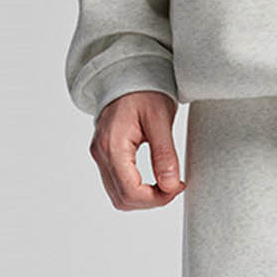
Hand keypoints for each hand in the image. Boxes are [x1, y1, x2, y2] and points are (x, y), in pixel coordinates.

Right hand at [90, 91, 184, 209]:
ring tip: (165, 182)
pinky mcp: (104, 157)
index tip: (177, 187)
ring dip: (144, 198)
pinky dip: (137, 190)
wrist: (129, 75)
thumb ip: (165, 155)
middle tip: (174, 186)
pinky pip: (118, 186)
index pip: (130, 191)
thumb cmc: (145, 91)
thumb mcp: (160, 120)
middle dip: (152, 200)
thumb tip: (170, 186)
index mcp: (112, 145)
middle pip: (123, 199)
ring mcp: (100, 156)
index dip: (157, 199)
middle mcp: (100, 153)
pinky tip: (154, 180)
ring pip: (119, 197)